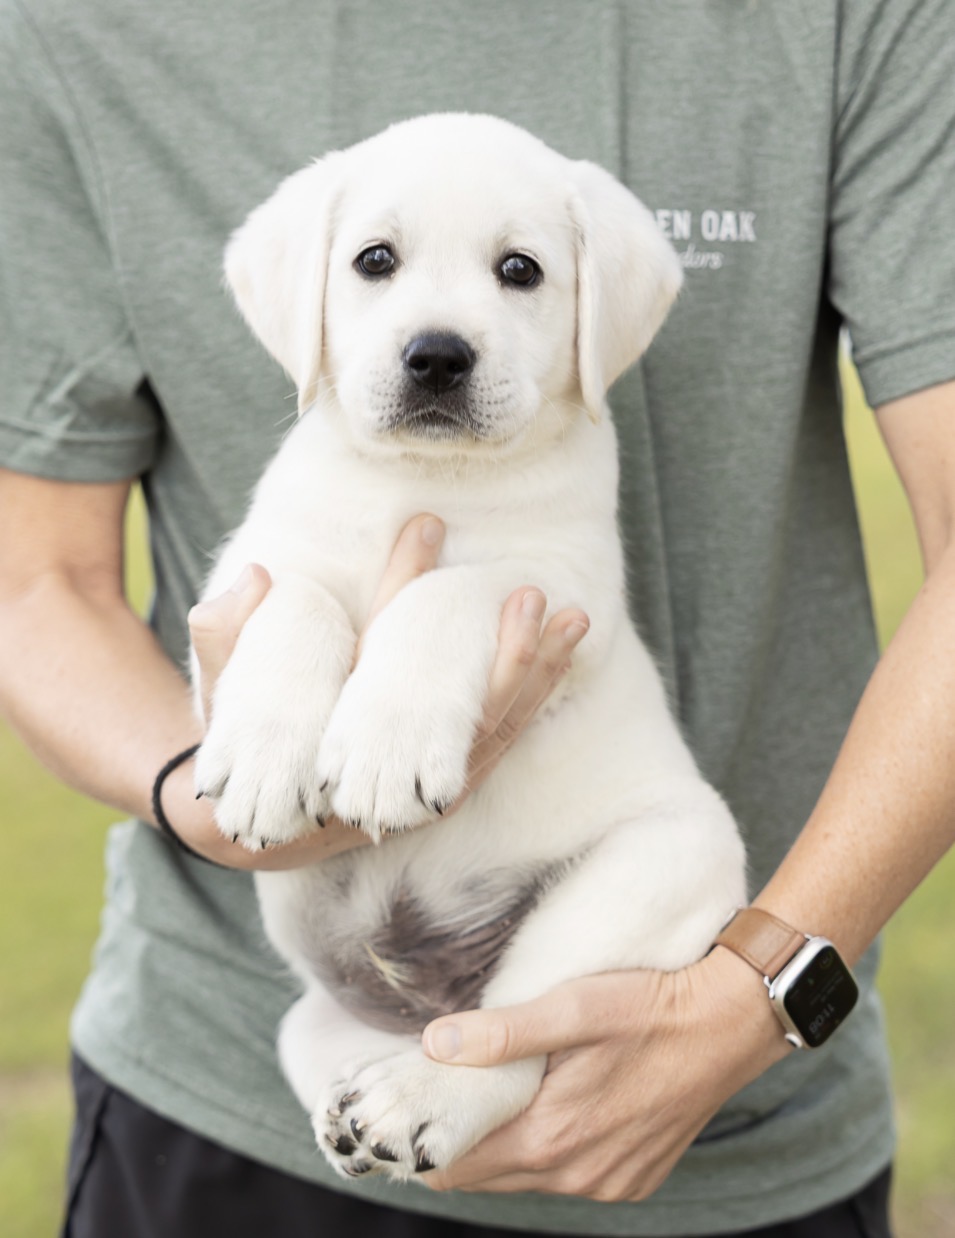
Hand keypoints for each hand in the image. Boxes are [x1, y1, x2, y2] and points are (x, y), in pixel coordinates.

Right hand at [160, 514, 588, 866]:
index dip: (402, 584)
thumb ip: (227, 640)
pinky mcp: (453, 788)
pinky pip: (502, 741)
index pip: (379, 652)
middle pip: (459, 710)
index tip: (427, 525)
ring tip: (574, 620)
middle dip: (502, 655)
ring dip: (536, 674)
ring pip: (494, 728)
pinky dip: (535, 699)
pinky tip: (565, 657)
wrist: (262, 830)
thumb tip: (252, 577)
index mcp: (338, 737)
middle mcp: (392, 770)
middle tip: (532, 594)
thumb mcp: (225, 700)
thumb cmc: (246, 750)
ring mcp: (429, 787)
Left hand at [420, 947, 789, 1200]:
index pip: (456, 1163)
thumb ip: (503, 1032)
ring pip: (525, 1176)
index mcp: (552, 1138)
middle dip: (459, 1138)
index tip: (406, 1103)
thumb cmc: (652, 1007)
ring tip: (491, 1092)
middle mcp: (576, 1176)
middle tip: (442, 1090)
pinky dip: (548, 1148)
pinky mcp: (632, 1179)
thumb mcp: (574, 1007)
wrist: (731, 1024)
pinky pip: (567, 1174)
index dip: (425, 1135)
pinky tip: (551, 1104)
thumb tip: (435, 1044)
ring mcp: (608, 1184)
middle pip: (486, 1173)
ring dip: (504, 1142)